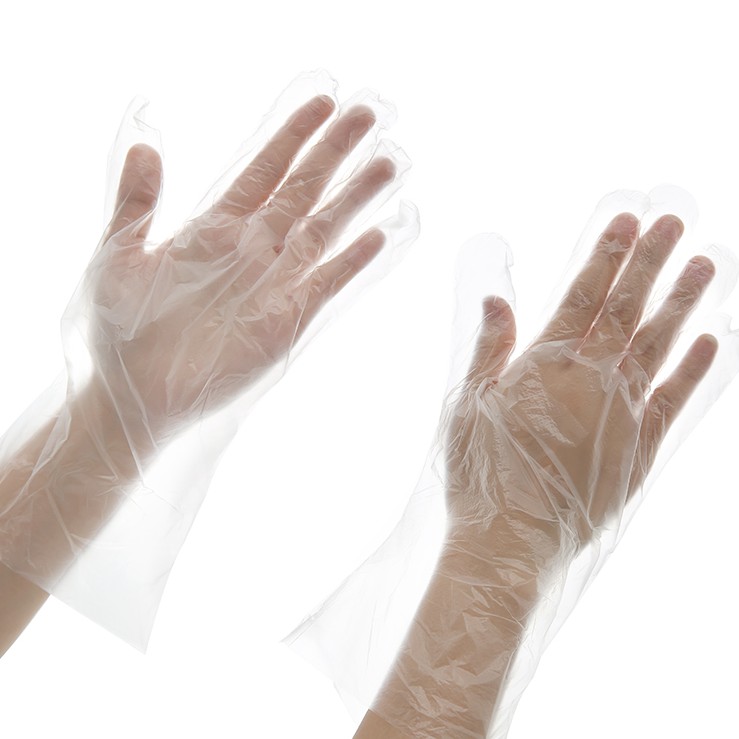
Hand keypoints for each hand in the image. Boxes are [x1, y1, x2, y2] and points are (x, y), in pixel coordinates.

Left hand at [85, 96, 399, 444]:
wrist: (138, 393)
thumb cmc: (120, 329)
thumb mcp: (117, 257)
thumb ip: (136, 204)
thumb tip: (146, 146)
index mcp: (213, 228)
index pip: (263, 171)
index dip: (292, 137)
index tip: (322, 103)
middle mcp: (252, 250)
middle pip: (303, 191)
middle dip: (334, 153)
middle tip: (368, 115)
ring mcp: (274, 284)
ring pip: (323, 231)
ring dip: (353, 199)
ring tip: (387, 165)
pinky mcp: (287, 321)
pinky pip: (326, 284)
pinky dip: (351, 262)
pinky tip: (378, 235)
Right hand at [446, 213, 716, 547]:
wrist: (512, 540)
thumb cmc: (481, 473)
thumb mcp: (468, 404)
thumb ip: (489, 349)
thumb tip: (497, 300)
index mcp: (546, 363)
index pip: (585, 294)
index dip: (608, 254)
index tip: (629, 218)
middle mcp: (592, 378)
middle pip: (628, 306)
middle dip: (652, 259)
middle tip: (675, 218)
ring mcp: (623, 411)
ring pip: (660, 342)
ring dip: (683, 301)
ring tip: (707, 263)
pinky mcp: (642, 447)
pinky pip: (675, 397)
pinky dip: (696, 367)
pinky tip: (712, 339)